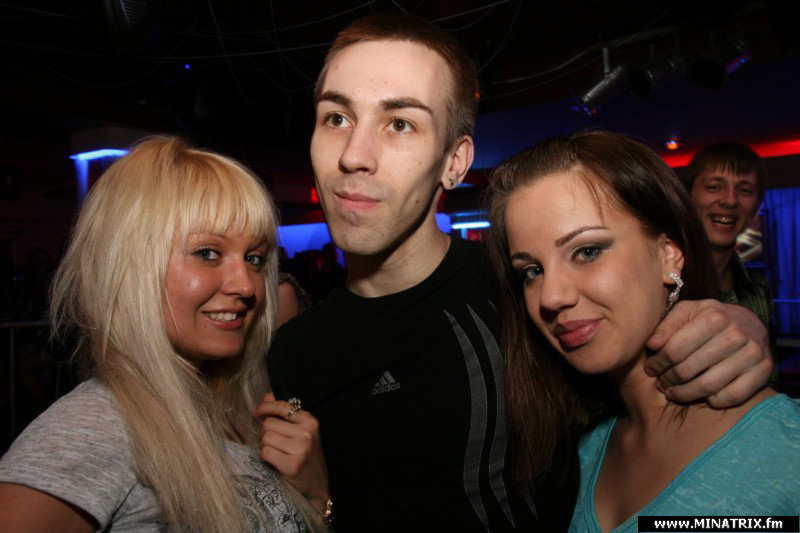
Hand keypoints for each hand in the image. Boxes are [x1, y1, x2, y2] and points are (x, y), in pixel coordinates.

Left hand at [253, 393, 329, 512]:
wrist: (317, 484)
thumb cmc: (307, 455)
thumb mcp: (302, 431)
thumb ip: (285, 413)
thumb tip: (267, 395)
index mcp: (310, 421)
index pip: (282, 406)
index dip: (265, 407)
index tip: (256, 412)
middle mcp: (306, 433)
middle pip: (269, 423)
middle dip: (266, 432)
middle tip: (273, 442)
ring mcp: (300, 449)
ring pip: (265, 437)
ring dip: (265, 445)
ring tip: (276, 451)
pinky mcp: (291, 465)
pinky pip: (265, 452)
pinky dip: (265, 456)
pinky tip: (275, 460)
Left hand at [645, 299, 771, 407]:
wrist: (750, 323)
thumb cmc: (709, 318)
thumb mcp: (687, 312)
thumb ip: (667, 326)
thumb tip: (651, 345)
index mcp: (713, 317)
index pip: (675, 349)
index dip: (658, 363)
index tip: (650, 369)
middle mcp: (735, 334)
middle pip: (689, 369)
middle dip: (668, 380)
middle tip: (660, 384)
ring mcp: (752, 354)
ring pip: (709, 386)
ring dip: (685, 394)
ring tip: (673, 393)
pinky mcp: (763, 371)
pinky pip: (733, 396)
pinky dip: (714, 401)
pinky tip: (703, 397)